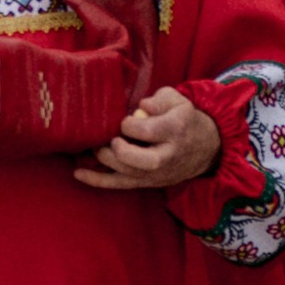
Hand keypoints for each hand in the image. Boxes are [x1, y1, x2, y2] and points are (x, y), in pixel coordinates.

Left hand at [74, 87, 221, 193]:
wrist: (206, 147)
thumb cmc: (184, 118)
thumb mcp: (177, 100)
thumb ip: (158, 100)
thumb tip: (140, 107)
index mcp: (174, 130)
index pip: (147, 131)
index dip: (129, 124)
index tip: (123, 120)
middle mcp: (167, 154)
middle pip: (139, 160)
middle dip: (118, 150)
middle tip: (109, 139)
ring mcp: (157, 173)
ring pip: (127, 174)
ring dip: (104, 162)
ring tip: (92, 147)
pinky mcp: (148, 182)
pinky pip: (120, 185)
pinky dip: (98, 180)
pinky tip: (78, 173)